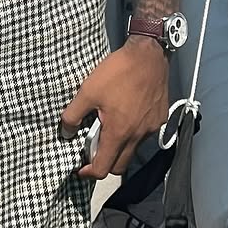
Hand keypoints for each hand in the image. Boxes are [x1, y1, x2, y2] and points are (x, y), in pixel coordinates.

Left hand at [60, 37, 168, 180]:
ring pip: (133, 150)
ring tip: (110, 127)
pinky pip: (145, 134)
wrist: (148, 54)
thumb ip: (73, 115)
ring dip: (120, 147)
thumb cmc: (118, 72)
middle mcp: (137, 136)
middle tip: (94, 147)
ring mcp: (151, 128)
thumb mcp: (88, 90)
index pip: (103, 169)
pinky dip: (133, 132)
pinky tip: (127, 114)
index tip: (81, 168)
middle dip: (105, 163)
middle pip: (120, 166)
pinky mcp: (160, 118)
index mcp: (119, 133)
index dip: (89, 173)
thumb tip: (67, 132)